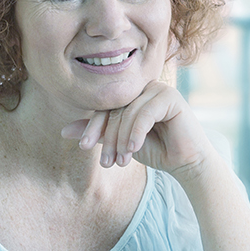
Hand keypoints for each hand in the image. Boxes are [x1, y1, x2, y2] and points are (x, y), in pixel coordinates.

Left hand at [62, 80, 210, 176]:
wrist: (186, 163)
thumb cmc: (156, 150)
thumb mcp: (120, 143)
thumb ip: (98, 134)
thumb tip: (64, 130)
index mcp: (131, 95)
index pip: (105, 107)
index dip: (92, 126)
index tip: (83, 147)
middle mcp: (144, 88)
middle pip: (116, 109)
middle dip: (108, 138)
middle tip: (106, 162)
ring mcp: (158, 89)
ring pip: (129, 112)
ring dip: (122, 139)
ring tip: (121, 161)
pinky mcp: (171, 97)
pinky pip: (145, 113)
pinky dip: (137, 132)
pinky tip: (134, 149)